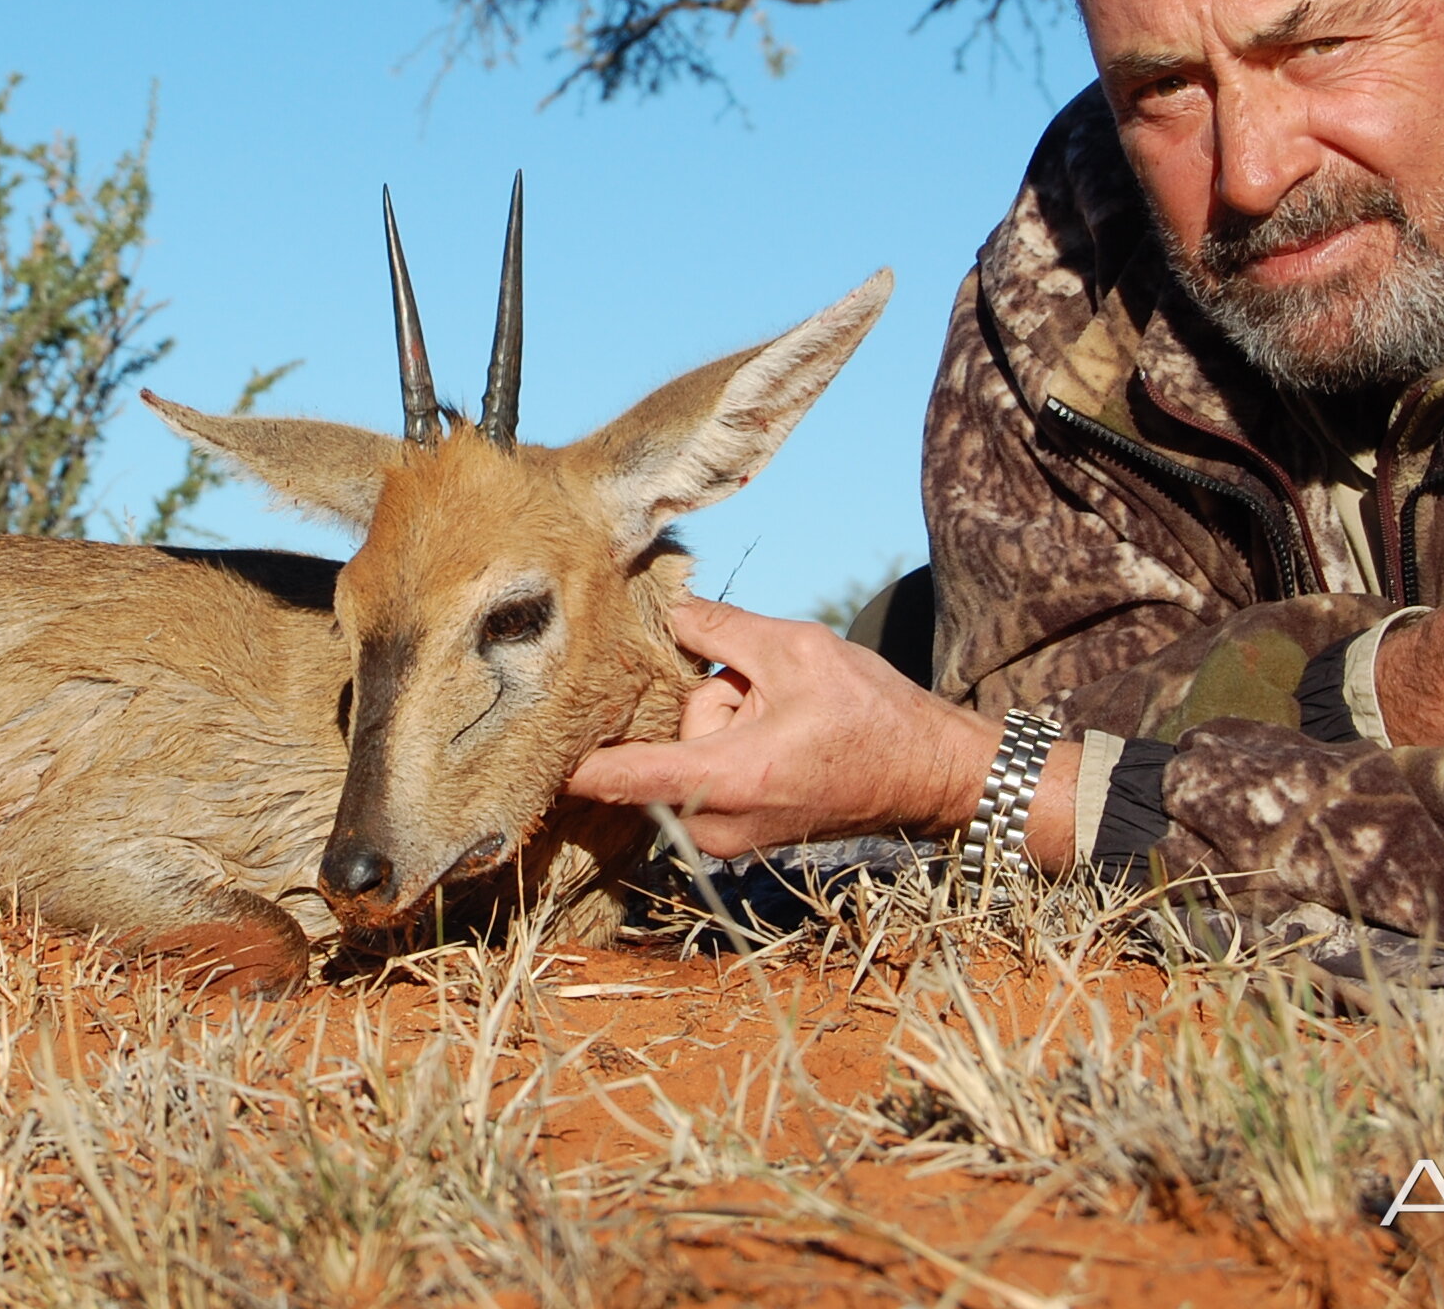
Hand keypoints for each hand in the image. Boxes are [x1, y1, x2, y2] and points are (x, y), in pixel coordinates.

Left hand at [563, 598, 1078, 869]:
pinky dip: (729, 745)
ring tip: (782, 714)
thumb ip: (718, 628)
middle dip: (700, 705)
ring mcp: (725, 837)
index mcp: (726, 780)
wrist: (929, 774)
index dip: (567, 757)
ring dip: (719, 723)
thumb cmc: (871, 715)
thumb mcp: (794, 648)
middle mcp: (716, 823)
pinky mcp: (736, 836)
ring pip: (686, 756)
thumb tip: (664, 607)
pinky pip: (705, 774)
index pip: (621, 774)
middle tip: (760, 691)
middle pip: (663, 745)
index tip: (514, 748)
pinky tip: (779, 731)